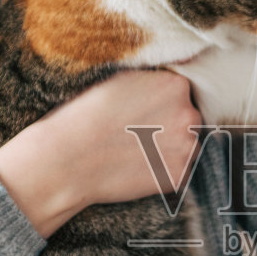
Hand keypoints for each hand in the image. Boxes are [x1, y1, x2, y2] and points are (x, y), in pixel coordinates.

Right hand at [0, 69, 201, 236]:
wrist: (67, 158)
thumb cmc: (84, 116)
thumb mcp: (120, 79)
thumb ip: (150, 81)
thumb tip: (165, 84)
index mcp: (176, 85)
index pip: (182, 93)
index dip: (162, 104)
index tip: (144, 113)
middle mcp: (189, 115)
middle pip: (189, 119)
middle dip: (170, 125)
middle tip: (138, 133)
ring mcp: (187, 148)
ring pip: (187, 146)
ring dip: (170, 148)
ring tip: (137, 151)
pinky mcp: (178, 176)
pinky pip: (179, 171)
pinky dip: (163, 170)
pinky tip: (138, 166)